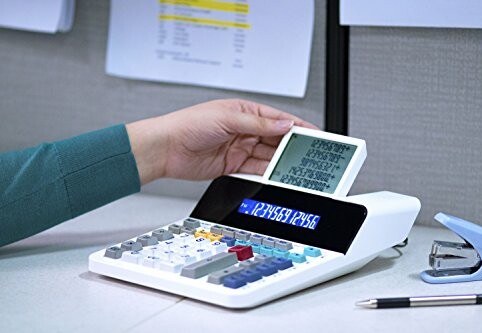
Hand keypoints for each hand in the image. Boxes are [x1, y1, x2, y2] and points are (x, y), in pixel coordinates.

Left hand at [126, 99, 317, 184]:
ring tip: (298, 169)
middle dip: (294, 147)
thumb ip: (258, 124)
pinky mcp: (233, 166)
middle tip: (311, 156)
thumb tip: (284, 123)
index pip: (278, 119)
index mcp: (245, 112)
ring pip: (268, 156)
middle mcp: (244, 130)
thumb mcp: (227, 118)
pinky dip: (267, 174)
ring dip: (282, 163)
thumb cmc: (188, 124)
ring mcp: (239, 148)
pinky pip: (256, 170)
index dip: (298, 126)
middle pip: (277, 139)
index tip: (315, 134)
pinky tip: (277, 176)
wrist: (166, 149)